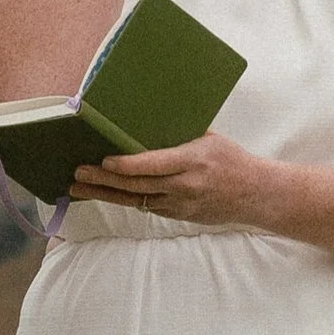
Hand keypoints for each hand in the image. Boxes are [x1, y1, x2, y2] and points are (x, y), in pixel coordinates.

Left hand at [69, 131, 282, 227]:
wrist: (256, 195)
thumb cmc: (232, 160)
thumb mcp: (209, 139)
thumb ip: (180, 133)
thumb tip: (147, 118)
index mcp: (193, 161)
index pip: (154, 165)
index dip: (127, 165)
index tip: (105, 160)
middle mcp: (184, 186)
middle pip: (137, 186)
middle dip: (104, 180)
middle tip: (77, 172)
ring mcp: (180, 205)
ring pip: (135, 200)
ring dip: (104, 193)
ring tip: (77, 186)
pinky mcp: (177, 216)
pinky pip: (145, 206)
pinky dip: (123, 199)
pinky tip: (103, 193)